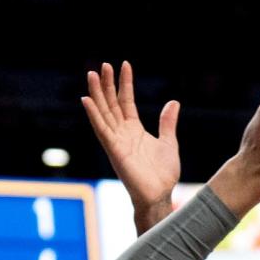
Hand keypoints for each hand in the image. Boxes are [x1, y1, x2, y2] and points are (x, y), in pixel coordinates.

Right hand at [82, 62, 179, 226]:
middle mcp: (122, 133)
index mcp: (134, 129)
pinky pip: (101, 129)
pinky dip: (93, 114)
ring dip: (97, 94)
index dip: (125, 83)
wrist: (160, 195)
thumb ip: (167, 122)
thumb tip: (173, 102)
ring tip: (92, 75)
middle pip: (111, 103)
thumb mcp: (168, 142)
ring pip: (103, 112)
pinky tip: (86, 100)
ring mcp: (116, 140)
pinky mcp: (113, 149)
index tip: (124, 65)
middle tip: (102, 65)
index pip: (126, 101)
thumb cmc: (163, 174)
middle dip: (107, 84)